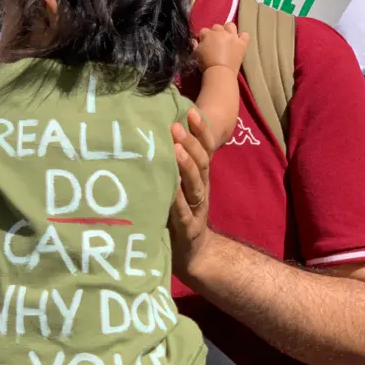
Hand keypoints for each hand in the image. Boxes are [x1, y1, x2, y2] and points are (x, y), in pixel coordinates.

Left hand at [169, 108, 213, 281]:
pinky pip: (183, 212)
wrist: (193, 253)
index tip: (190, 111)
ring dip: (186, 166)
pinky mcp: (188, 228)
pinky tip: (170, 190)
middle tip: (176, 126)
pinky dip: (177, 201)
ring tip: (175, 150)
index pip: (205, 149)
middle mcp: (201, 189)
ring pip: (195, 184)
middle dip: (190, 143)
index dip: (201, 131)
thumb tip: (158, 132)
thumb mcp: (180, 185)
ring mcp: (196, 209)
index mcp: (200, 177)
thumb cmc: (180, 213)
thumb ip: (174, 164)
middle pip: (202, 163)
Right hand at [196, 22, 249, 74]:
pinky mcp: (242, 43)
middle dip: (215, 33)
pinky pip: (245, 35)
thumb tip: (195, 41)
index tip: (203, 44)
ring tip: (227, 39)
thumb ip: (196, 45)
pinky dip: (242, 37)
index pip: (203, 31)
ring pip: (230, 25)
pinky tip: (239, 41)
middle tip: (215, 43)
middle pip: (216, 27)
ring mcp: (232, 37)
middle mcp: (220, 32)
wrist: (220, 73)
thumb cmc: (206, 65)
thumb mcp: (196, 54)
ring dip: (228, 30)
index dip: (203, 37)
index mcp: (208, 34)